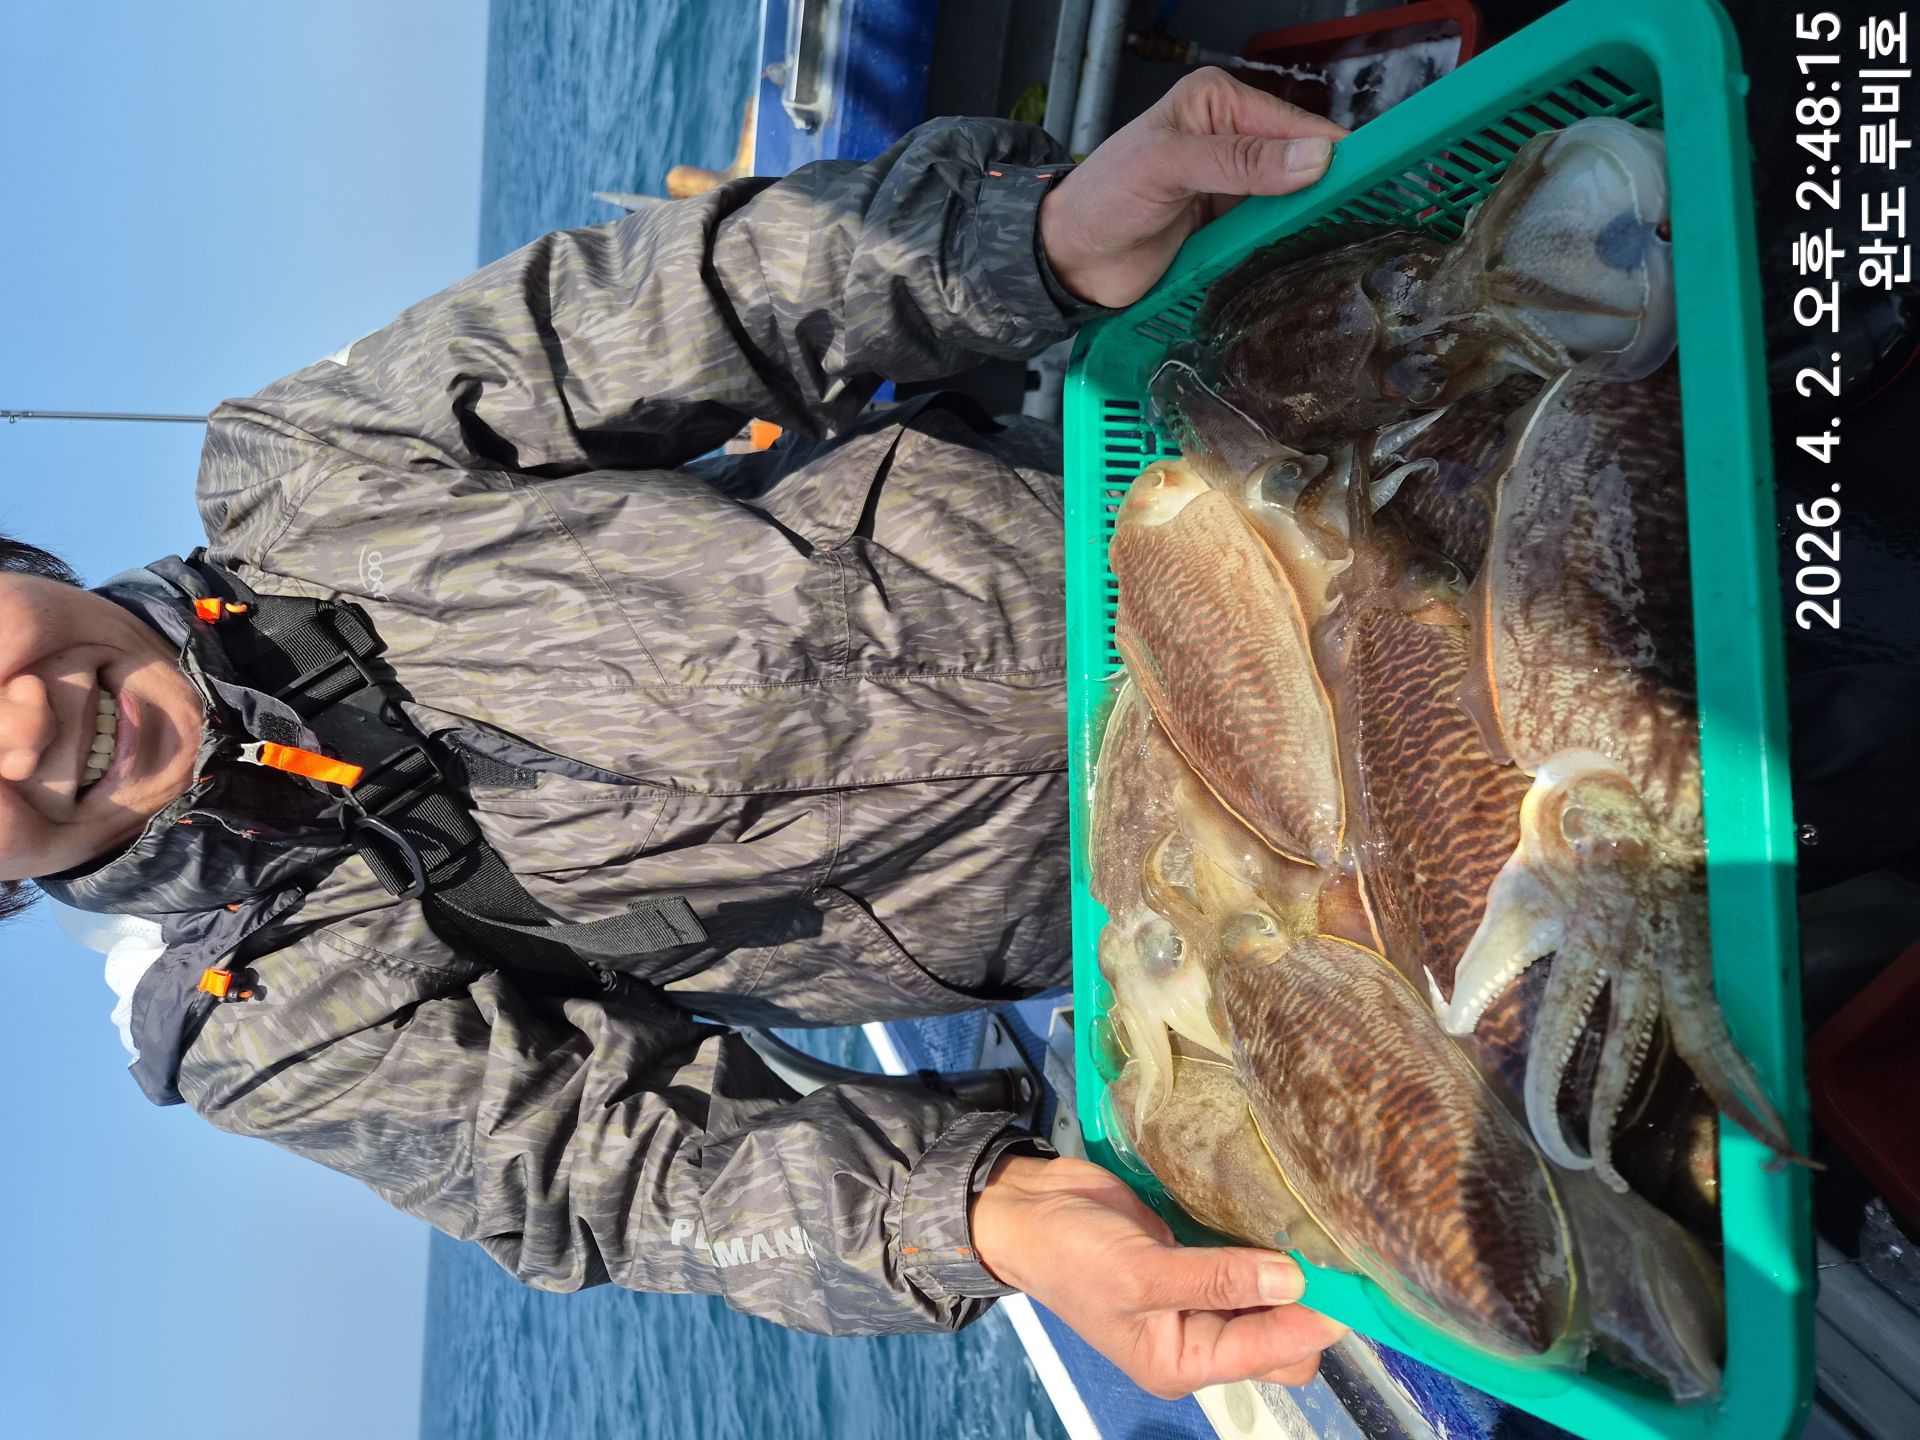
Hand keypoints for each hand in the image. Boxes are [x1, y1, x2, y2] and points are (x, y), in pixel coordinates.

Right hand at [971, 1153, 1347, 1398]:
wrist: (1027, 1210)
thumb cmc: (1071, 1254)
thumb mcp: (1139, 1274)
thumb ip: (1218, 1278)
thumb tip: (1295, 1281)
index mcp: (1181, 1362)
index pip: (1272, 1354)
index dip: (1311, 1320)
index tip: (1345, 1279)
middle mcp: (1198, 1339)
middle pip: (1284, 1338)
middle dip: (1309, 1302)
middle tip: (1330, 1249)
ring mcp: (1200, 1298)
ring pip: (1273, 1300)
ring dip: (1292, 1273)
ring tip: (1316, 1231)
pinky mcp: (1198, 1258)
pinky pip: (1250, 1264)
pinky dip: (1268, 1249)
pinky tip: (1284, 1220)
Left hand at [1038, 69, 1346, 310]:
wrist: (1070, 259)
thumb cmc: (1104, 198)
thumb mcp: (1168, 167)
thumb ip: (1238, 162)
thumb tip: (1313, 159)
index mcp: (1219, 102)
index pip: (1293, 124)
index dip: (1332, 153)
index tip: (1373, 181)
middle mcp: (1232, 137)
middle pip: (1300, 163)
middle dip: (1327, 189)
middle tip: (1365, 222)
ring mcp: (1233, 185)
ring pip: (1292, 200)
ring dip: (1311, 222)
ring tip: (1347, 246)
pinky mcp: (1229, 226)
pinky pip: (1273, 232)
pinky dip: (1289, 245)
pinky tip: (1310, 260)